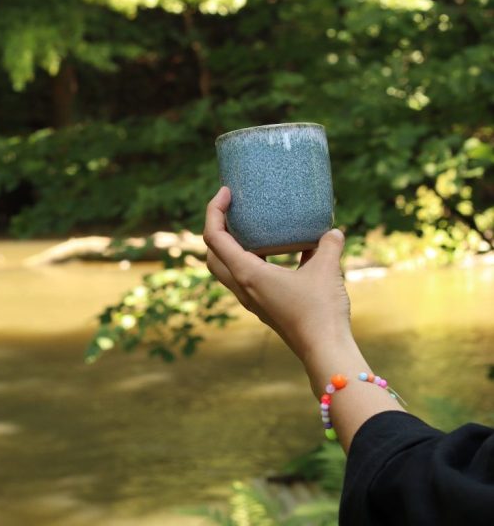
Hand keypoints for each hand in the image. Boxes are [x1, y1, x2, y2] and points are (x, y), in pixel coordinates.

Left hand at [203, 185, 351, 367]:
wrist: (326, 353)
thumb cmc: (321, 311)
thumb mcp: (327, 270)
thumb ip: (328, 245)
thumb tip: (332, 230)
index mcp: (247, 274)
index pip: (214, 237)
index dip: (214, 210)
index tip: (226, 192)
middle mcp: (243, 288)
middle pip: (212, 254)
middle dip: (216, 229)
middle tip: (233, 210)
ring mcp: (252, 300)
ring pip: (226, 269)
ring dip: (231, 247)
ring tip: (253, 228)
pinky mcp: (264, 308)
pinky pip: (246, 279)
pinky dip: (252, 261)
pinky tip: (279, 253)